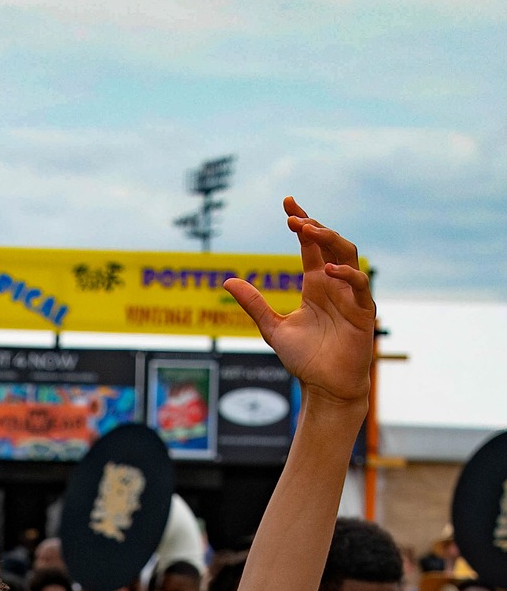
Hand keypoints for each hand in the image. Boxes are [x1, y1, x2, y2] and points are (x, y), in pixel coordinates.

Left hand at [226, 199, 373, 409]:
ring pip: (348, 255)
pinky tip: (328, 270)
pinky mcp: (362, 312)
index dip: (302, 221)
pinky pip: (359, 285)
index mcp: (315, 283)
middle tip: (294, 218)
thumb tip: (227, 281)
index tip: (287, 203)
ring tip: (309, 231)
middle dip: (314, 226)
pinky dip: (347, 274)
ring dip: (330, 240)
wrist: (325, 387)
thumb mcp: (272, 328)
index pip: (310, 244)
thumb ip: (253, 304)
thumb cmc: (304, 359)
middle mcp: (334, 284)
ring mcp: (350, 295)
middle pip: (330, 242)